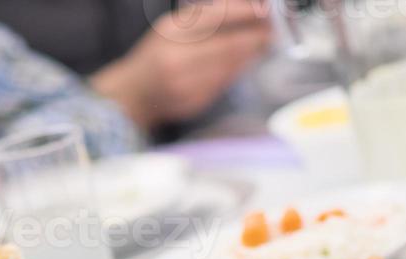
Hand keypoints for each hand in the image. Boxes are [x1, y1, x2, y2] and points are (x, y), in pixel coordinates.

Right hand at [94, 0, 270, 128]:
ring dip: (250, 55)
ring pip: (231, 66)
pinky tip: (242, 63)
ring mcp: (185, 83)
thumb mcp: (172, 26)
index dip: (246, 13)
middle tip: (271, 31)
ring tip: (261, 44)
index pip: (217, 17)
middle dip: (255, 37)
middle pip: (229, 45)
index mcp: (171, 32)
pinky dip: (237, 71)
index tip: (265, 10)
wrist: (134, 93)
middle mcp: (176, 58)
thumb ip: (204, 16)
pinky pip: (224, 83)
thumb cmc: (157, 55)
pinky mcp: (193, 102)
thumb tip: (246, 7)